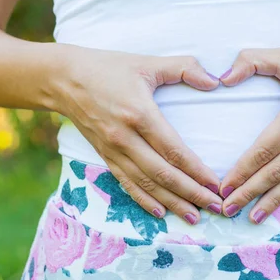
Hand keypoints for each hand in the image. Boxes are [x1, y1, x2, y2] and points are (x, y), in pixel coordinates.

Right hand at [53, 46, 223, 223]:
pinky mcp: (104, 156)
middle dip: (192, 193)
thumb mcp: (147, 62)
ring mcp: (113, 150)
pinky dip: (144, 200)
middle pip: (164, 174)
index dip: (197, 171)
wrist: (63, 78)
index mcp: (139, 114)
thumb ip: (184, 68)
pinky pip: (127, 183)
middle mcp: (125, 138)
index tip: (216, 185)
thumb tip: (215, 81)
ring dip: (172, 202)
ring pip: (147, 184)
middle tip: (215, 207)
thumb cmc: (109, 68)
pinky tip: (160, 212)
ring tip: (194, 216)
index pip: (174, 151)